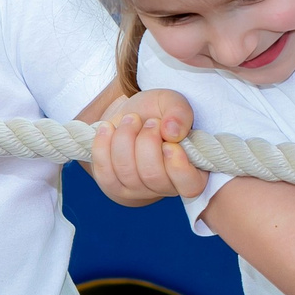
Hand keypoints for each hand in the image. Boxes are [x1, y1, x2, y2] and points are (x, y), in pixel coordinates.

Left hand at [86, 89, 205, 203]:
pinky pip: (104, 171)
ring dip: (125, 138)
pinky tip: (108, 128)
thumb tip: (172, 132)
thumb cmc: (157, 113)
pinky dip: (103, 145)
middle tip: (150, 122)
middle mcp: (165, 187)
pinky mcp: (112, 186)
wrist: (130, 118)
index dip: (178, 166)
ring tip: (131, 120)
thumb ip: (180, 113)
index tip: (169, 143)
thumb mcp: (172, 104)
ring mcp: (137, 190)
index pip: (190, 185)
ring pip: (127, 171)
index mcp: (192, 172)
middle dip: (147, 142)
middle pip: (153, 176)